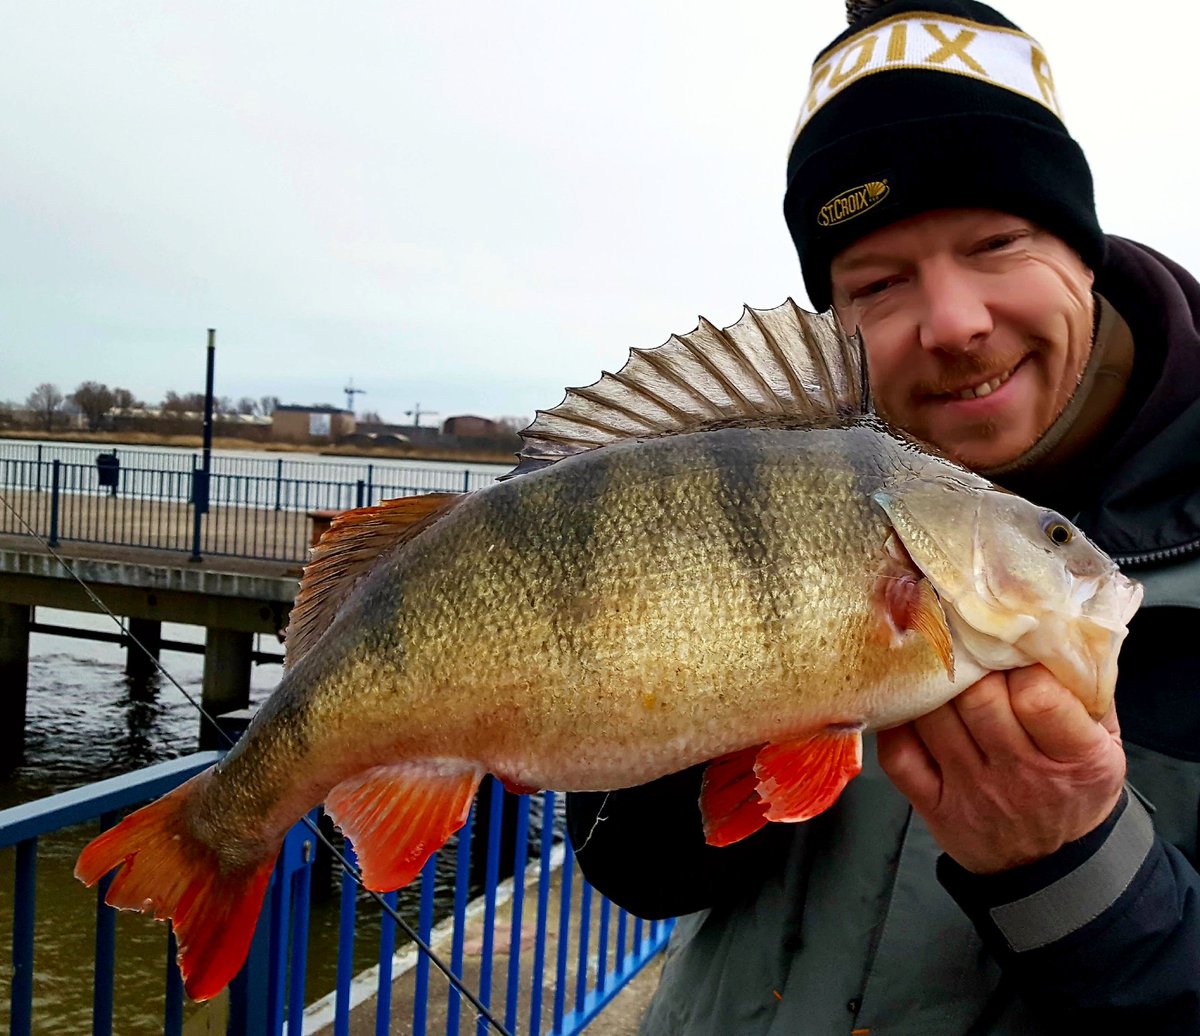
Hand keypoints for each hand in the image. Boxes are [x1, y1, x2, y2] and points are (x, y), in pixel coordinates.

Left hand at [877, 665, 1125, 873]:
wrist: (1050, 863)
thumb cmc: (1075, 787)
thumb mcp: (1106, 744)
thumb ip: (1087, 690)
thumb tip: (1055, 627)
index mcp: (1075, 759)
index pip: (1037, 697)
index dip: (1020, 662)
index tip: (1013, 647)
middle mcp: (1019, 776)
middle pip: (977, 700)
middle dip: (968, 663)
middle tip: (964, 645)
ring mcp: (970, 791)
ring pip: (933, 717)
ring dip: (928, 683)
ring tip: (933, 664)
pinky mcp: (931, 804)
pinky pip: (899, 754)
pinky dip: (896, 722)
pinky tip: (906, 702)